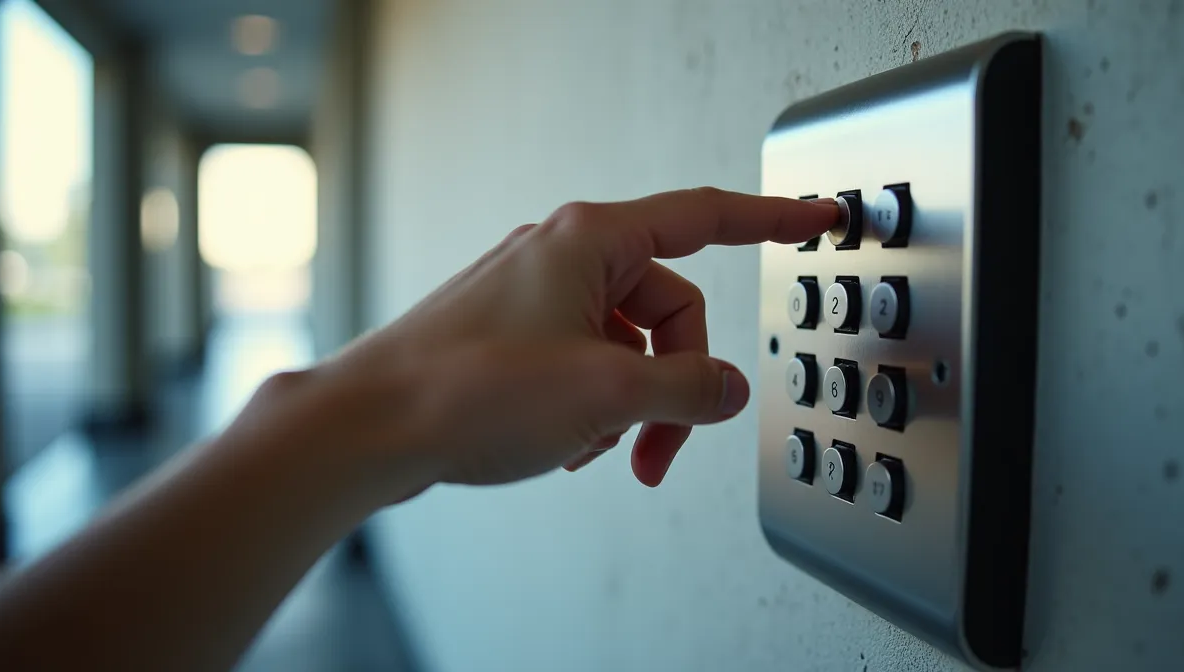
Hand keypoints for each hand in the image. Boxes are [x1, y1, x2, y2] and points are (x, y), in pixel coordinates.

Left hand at [309, 187, 836, 499]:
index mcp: (590, 241)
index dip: (770, 220)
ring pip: (625, 347)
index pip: (706, 219)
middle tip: (660, 443)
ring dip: (628, 405)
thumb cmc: (463, 391)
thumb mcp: (605, 393)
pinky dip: (590, 408)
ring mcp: (534, 296)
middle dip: (674, 385)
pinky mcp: (512, 335)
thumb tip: (727, 390)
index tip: (814, 217)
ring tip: (593, 446)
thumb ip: (688, 390)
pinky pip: (584, 364)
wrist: (369, 427)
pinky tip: (563, 445)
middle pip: (666, 311)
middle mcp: (562, 257)